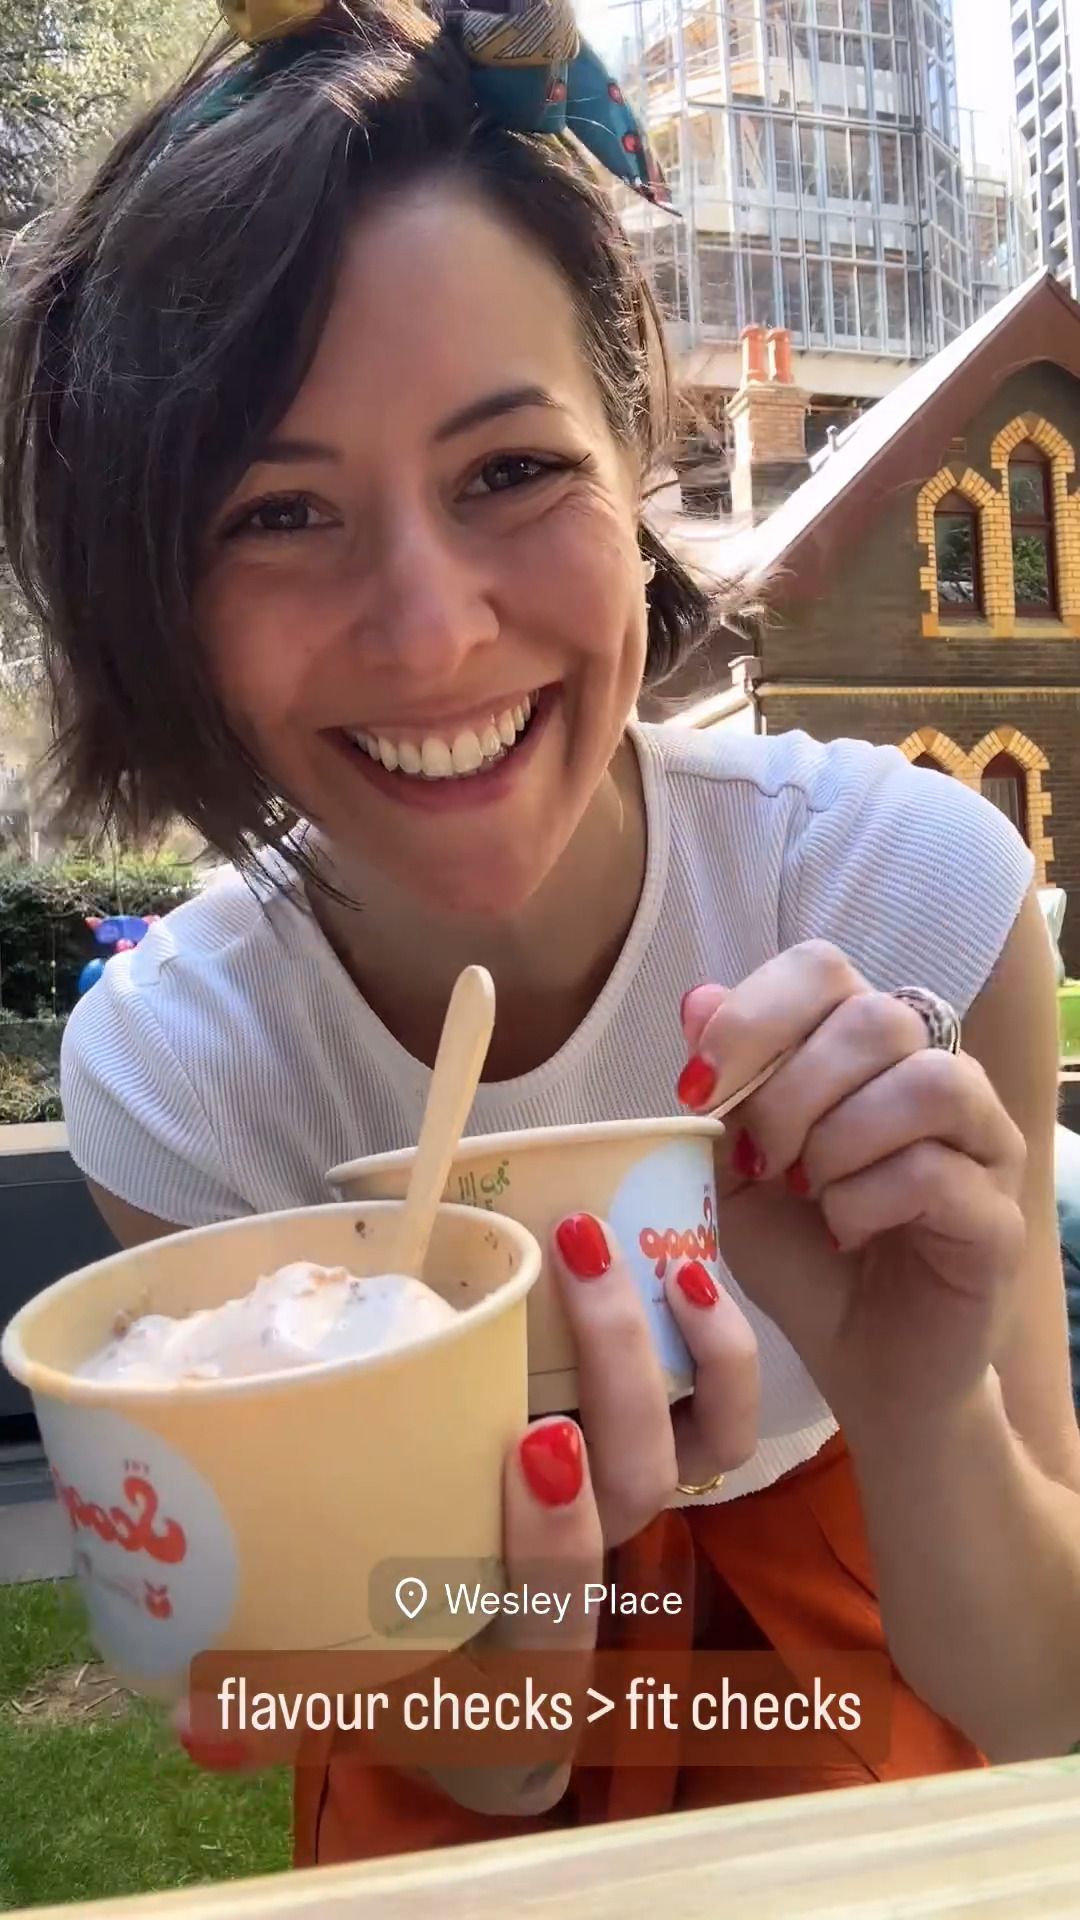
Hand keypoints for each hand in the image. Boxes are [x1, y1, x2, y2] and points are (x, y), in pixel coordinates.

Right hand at [177, 1220, 759, 1808]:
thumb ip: (271, 1705)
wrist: (491, 1695)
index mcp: (518, 1650)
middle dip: (617, 1371)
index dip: (559, 1533)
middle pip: (637, 1494)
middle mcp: (590, 1584)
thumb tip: (196, 1725)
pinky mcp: (661, 1467)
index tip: (537, 1441)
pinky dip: (723, 1356)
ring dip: (678, 1349)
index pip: (560, 1604)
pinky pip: (723, 1427)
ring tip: (633, 1248)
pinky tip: (689, 1278)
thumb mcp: (338, 1693)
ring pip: (697, 1453)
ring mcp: (631, 1520)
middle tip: (570, 1257)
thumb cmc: (400, 1664)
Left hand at [677, 943, 1026, 1435]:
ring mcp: (982, 1143)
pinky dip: (863, 1201)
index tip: (696, 1088)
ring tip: (806, 1191)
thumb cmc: (801, 1252)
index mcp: (867, 1047)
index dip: (754, 1014)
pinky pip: (934, 1173)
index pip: (823, 968)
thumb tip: (698, 999)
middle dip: (792, 1090)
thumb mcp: (732, 1169)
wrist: (860, 1360)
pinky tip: (840, 1232)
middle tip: (759, 1161)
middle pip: (876, 1018)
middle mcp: (939, 1073)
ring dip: (840, 1138)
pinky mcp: (998, 1217)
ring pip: (927, 1082)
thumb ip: (724, 1088)